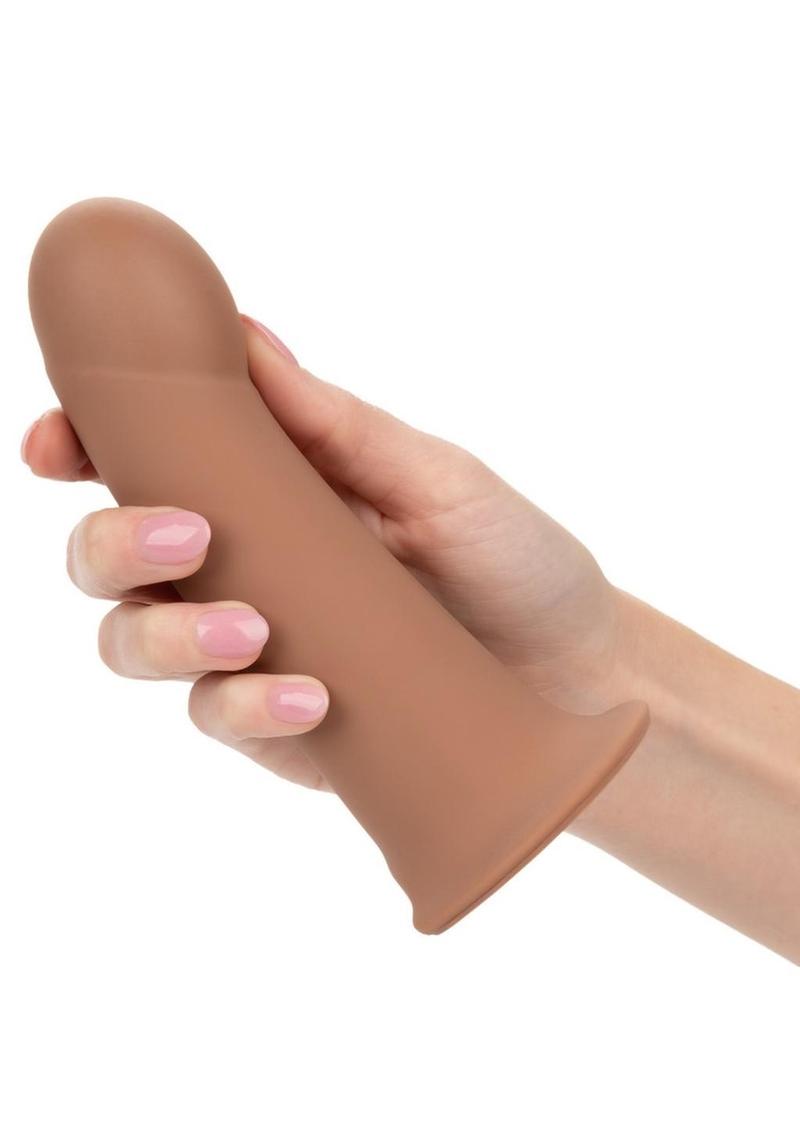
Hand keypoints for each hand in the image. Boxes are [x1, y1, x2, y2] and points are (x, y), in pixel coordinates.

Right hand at [21, 316, 626, 788]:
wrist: (576, 672)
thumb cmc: (510, 560)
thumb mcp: (436, 478)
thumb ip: (336, 423)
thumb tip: (244, 334)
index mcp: (264, 493)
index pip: (142, 464)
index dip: (80, 447)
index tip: (60, 440)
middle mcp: (239, 569)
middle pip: (109, 561)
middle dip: (112, 546)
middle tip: (186, 538)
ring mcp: (250, 651)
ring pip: (136, 646)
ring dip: (167, 637)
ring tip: (252, 630)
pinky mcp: (278, 725)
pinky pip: (218, 718)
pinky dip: (243, 707)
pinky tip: (308, 697)